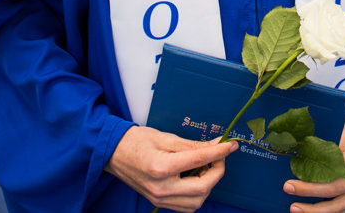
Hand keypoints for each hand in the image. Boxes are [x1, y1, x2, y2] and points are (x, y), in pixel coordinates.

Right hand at [105, 125, 237, 212]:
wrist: (112, 153)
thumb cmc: (136, 142)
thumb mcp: (166, 137)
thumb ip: (194, 145)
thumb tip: (218, 145)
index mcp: (161, 167)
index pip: (200, 160)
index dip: (220, 153)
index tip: (231, 145)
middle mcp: (160, 188)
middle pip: (202, 188)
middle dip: (217, 171)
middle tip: (218, 157)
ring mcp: (158, 198)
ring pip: (196, 201)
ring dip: (208, 184)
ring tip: (205, 167)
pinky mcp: (158, 202)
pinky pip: (186, 206)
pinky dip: (197, 194)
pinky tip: (194, 178)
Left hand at [284, 120, 344, 212]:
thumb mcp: (344, 133)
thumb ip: (327, 148)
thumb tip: (301, 158)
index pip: (335, 169)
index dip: (313, 177)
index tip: (292, 180)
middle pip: (335, 189)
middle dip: (308, 191)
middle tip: (288, 189)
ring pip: (339, 206)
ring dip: (315, 210)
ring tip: (295, 208)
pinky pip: (343, 210)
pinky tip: (311, 212)